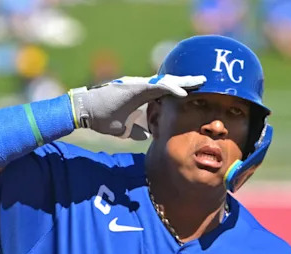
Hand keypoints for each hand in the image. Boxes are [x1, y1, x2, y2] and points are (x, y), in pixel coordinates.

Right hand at [69, 74, 205, 140]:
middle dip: (187, 81)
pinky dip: (170, 89)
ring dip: (183, 82)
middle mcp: (141, 87)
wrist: (85, 112)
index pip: (165, 91)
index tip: (195, 92)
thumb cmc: (102, 119)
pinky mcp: (134, 87)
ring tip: (200, 82)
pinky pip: (156, 86)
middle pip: (169, 82)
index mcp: (141, 95)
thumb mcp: (124, 129)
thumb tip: (146, 136)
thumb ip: (137, 130)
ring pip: (165, 81)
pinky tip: (183, 92)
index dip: (180, 90)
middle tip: (205, 79)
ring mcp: (138, 85)